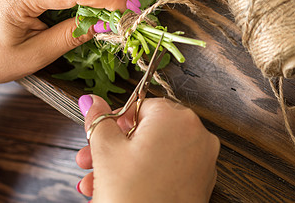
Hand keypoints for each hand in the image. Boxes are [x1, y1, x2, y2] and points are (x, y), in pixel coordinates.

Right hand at [75, 95, 219, 201]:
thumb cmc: (133, 196)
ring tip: (96, 182)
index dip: (116, 121)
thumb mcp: (106, 152)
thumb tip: (92, 101)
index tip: (100, 134)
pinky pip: (171, 168)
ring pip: (156, 152)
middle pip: (148, 131)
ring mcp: (203, 157)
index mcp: (175, 117)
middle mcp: (195, 133)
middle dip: (114, 146)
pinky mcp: (202, 179)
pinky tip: (122, 189)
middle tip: (91, 159)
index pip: (141, 106)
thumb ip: (99, 121)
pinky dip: (149, 173)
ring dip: (124, 164)